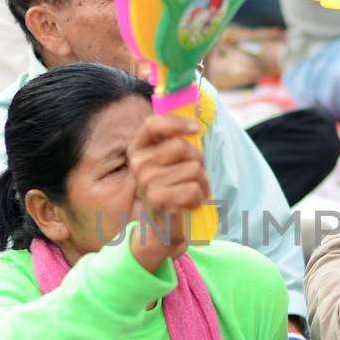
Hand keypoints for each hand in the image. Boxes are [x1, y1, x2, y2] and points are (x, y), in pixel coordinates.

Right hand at [127, 113, 209, 270]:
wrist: (162, 230)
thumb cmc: (173, 191)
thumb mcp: (172, 163)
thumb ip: (178, 140)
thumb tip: (196, 108)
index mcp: (139, 149)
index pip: (152, 124)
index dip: (176, 122)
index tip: (195, 128)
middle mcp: (138, 164)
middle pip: (181, 147)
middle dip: (198, 162)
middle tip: (195, 177)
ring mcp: (145, 182)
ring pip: (193, 169)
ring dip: (202, 183)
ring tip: (192, 193)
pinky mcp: (157, 200)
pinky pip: (194, 189)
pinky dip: (199, 198)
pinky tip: (188, 205)